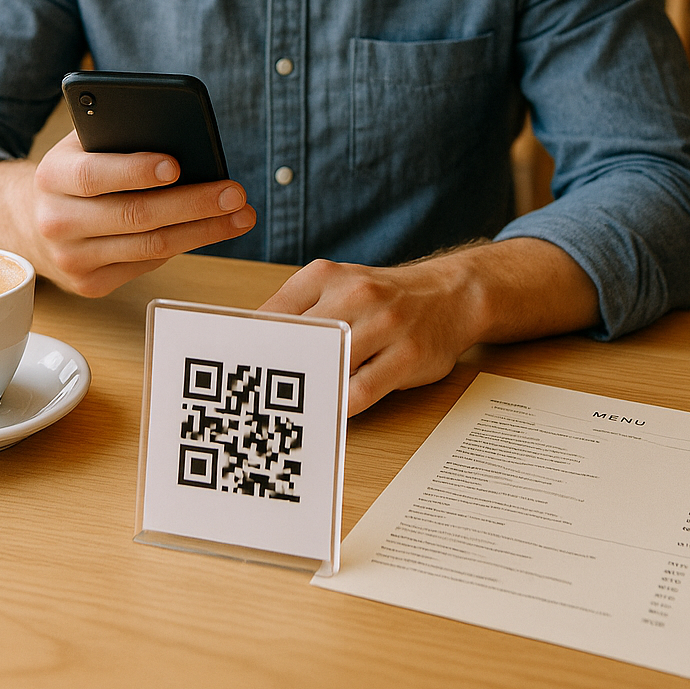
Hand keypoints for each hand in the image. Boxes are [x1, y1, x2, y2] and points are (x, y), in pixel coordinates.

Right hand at [29, 130, 255, 295]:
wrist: (32, 221)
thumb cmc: (74, 173)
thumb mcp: (82, 145)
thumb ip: (117, 136)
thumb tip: (181, 136)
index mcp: (51, 176)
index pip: (93, 175)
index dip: (134, 171)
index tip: (176, 165)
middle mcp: (56, 221)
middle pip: (134, 215)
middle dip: (192, 204)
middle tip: (233, 192)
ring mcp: (71, 259)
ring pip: (149, 246)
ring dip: (202, 230)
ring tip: (239, 214)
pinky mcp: (89, 285)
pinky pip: (147, 264)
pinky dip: (184, 245)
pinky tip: (211, 230)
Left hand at [263, 254, 475, 415]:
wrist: (451, 294)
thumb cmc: (384, 298)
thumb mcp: (337, 286)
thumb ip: (298, 310)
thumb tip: (255, 346)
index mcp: (325, 275)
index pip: (273, 314)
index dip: (253, 347)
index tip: (238, 371)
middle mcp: (355, 294)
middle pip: (299, 340)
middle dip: (277, 371)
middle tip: (258, 398)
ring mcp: (385, 324)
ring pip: (331, 366)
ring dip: (310, 391)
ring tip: (291, 410)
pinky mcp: (408, 355)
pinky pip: (362, 390)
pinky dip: (341, 406)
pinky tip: (330, 413)